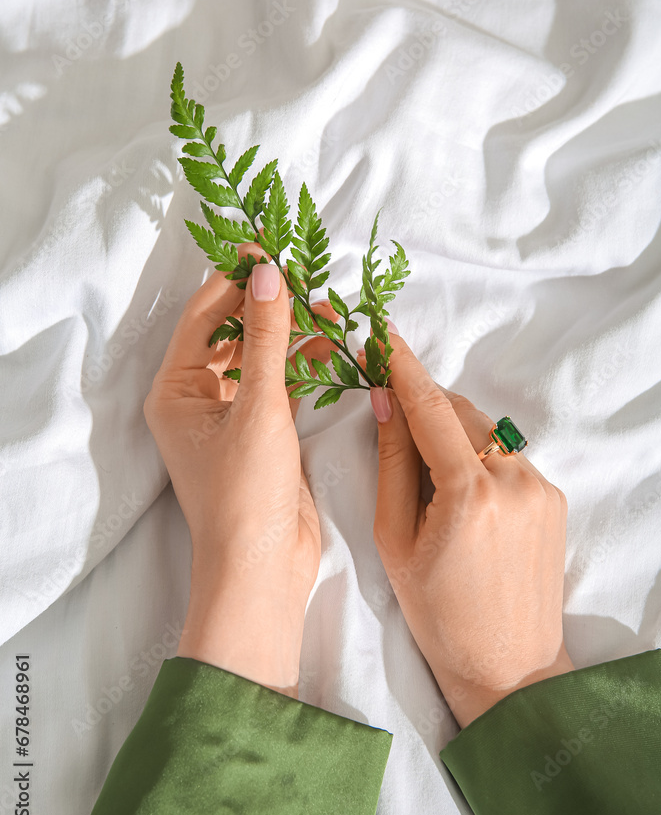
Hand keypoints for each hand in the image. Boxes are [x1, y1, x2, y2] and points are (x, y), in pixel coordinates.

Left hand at [143, 243, 339, 696]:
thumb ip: (267, 338)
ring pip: (260, 357)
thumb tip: (267, 272)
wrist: (264, 568)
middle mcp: (196, 399)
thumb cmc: (246, 493)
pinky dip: (302, 365)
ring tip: (330, 309)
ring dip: (290, 333)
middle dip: (269, 305)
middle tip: (308, 275)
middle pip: (232, 333)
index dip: (235, 279)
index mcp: (176, 390)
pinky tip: (330, 346)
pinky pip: (279, 384)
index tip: (269, 246)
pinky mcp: (261, 433)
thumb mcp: (259, 408)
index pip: (204, 317)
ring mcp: (230, 416)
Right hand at [358, 325, 572, 727]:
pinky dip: (479, 459)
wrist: (508, 665)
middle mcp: (514, 480)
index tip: (384, 334)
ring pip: (486, 432)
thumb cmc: (437, 612)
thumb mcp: (395, 539)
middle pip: (461, 411)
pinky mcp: (555, 498)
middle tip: (392, 412)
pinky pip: (507, 458)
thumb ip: (392, 463)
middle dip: (426, 403)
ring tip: (427, 475)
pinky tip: (461, 496)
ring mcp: (541, 487)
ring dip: (453, 433)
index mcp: (468, 493)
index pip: (431, 407)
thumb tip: (385, 401)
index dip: (404, 365)